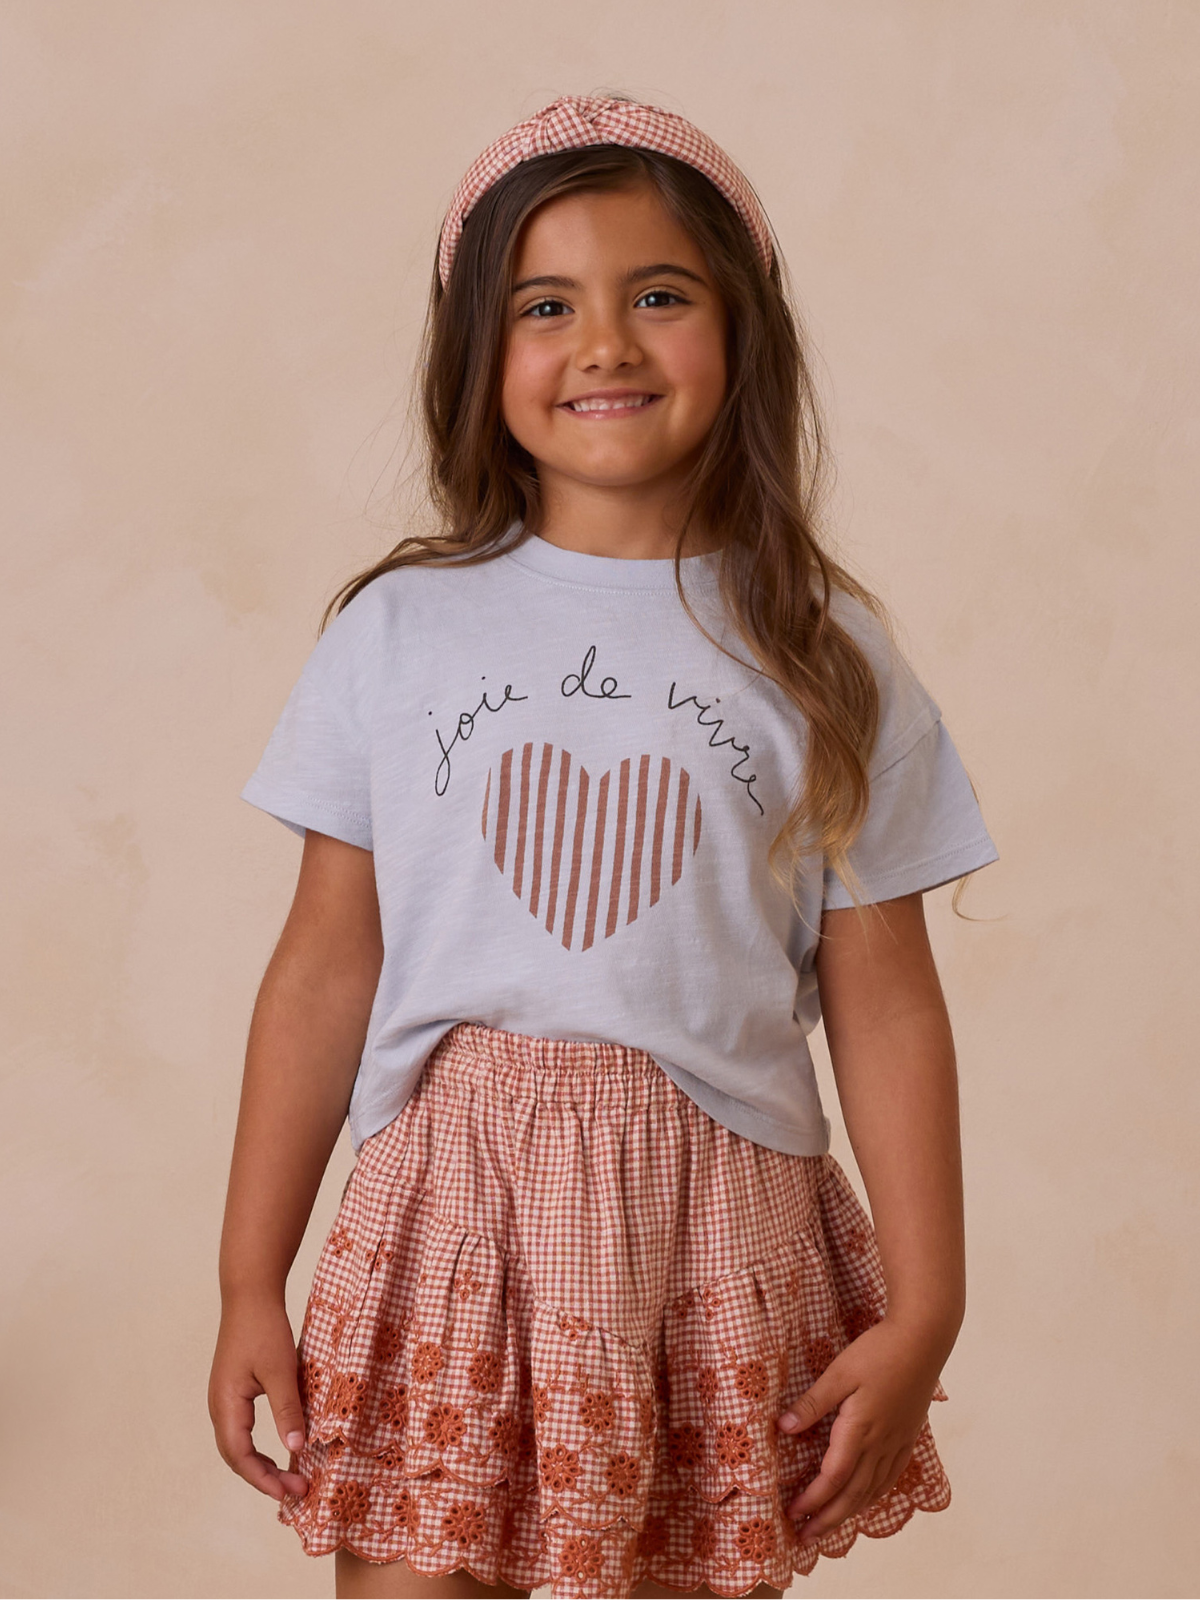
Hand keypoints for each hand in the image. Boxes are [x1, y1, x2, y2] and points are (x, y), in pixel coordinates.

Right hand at [209, 1295, 309, 1500]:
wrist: (250, 1294)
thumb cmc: (264, 1328)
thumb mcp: (281, 1370)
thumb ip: (287, 1409)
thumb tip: (297, 1449)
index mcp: (226, 1405)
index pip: (240, 1457)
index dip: (263, 1479)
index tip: (289, 1493)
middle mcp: (219, 1407)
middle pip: (236, 1457)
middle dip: (264, 1477)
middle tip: (296, 1489)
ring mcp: (224, 1399)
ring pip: (238, 1445)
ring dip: (261, 1464)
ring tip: (289, 1477)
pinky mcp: (233, 1391)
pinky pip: (242, 1430)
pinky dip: (259, 1447)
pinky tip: (281, 1447)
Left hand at [775, 1316, 946, 1543]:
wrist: (924, 1339)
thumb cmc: (879, 1351)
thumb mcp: (839, 1372)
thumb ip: (812, 1403)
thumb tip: (784, 1428)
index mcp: (860, 1429)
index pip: (833, 1478)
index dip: (812, 1500)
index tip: (792, 1514)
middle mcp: (881, 1444)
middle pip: (853, 1495)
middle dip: (828, 1519)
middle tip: (806, 1538)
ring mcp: (898, 1442)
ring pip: (872, 1491)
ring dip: (849, 1512)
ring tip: (829, 1526)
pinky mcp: (909, 1436)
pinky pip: (890, 1477)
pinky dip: (873, 1495)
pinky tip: (865, 1499)